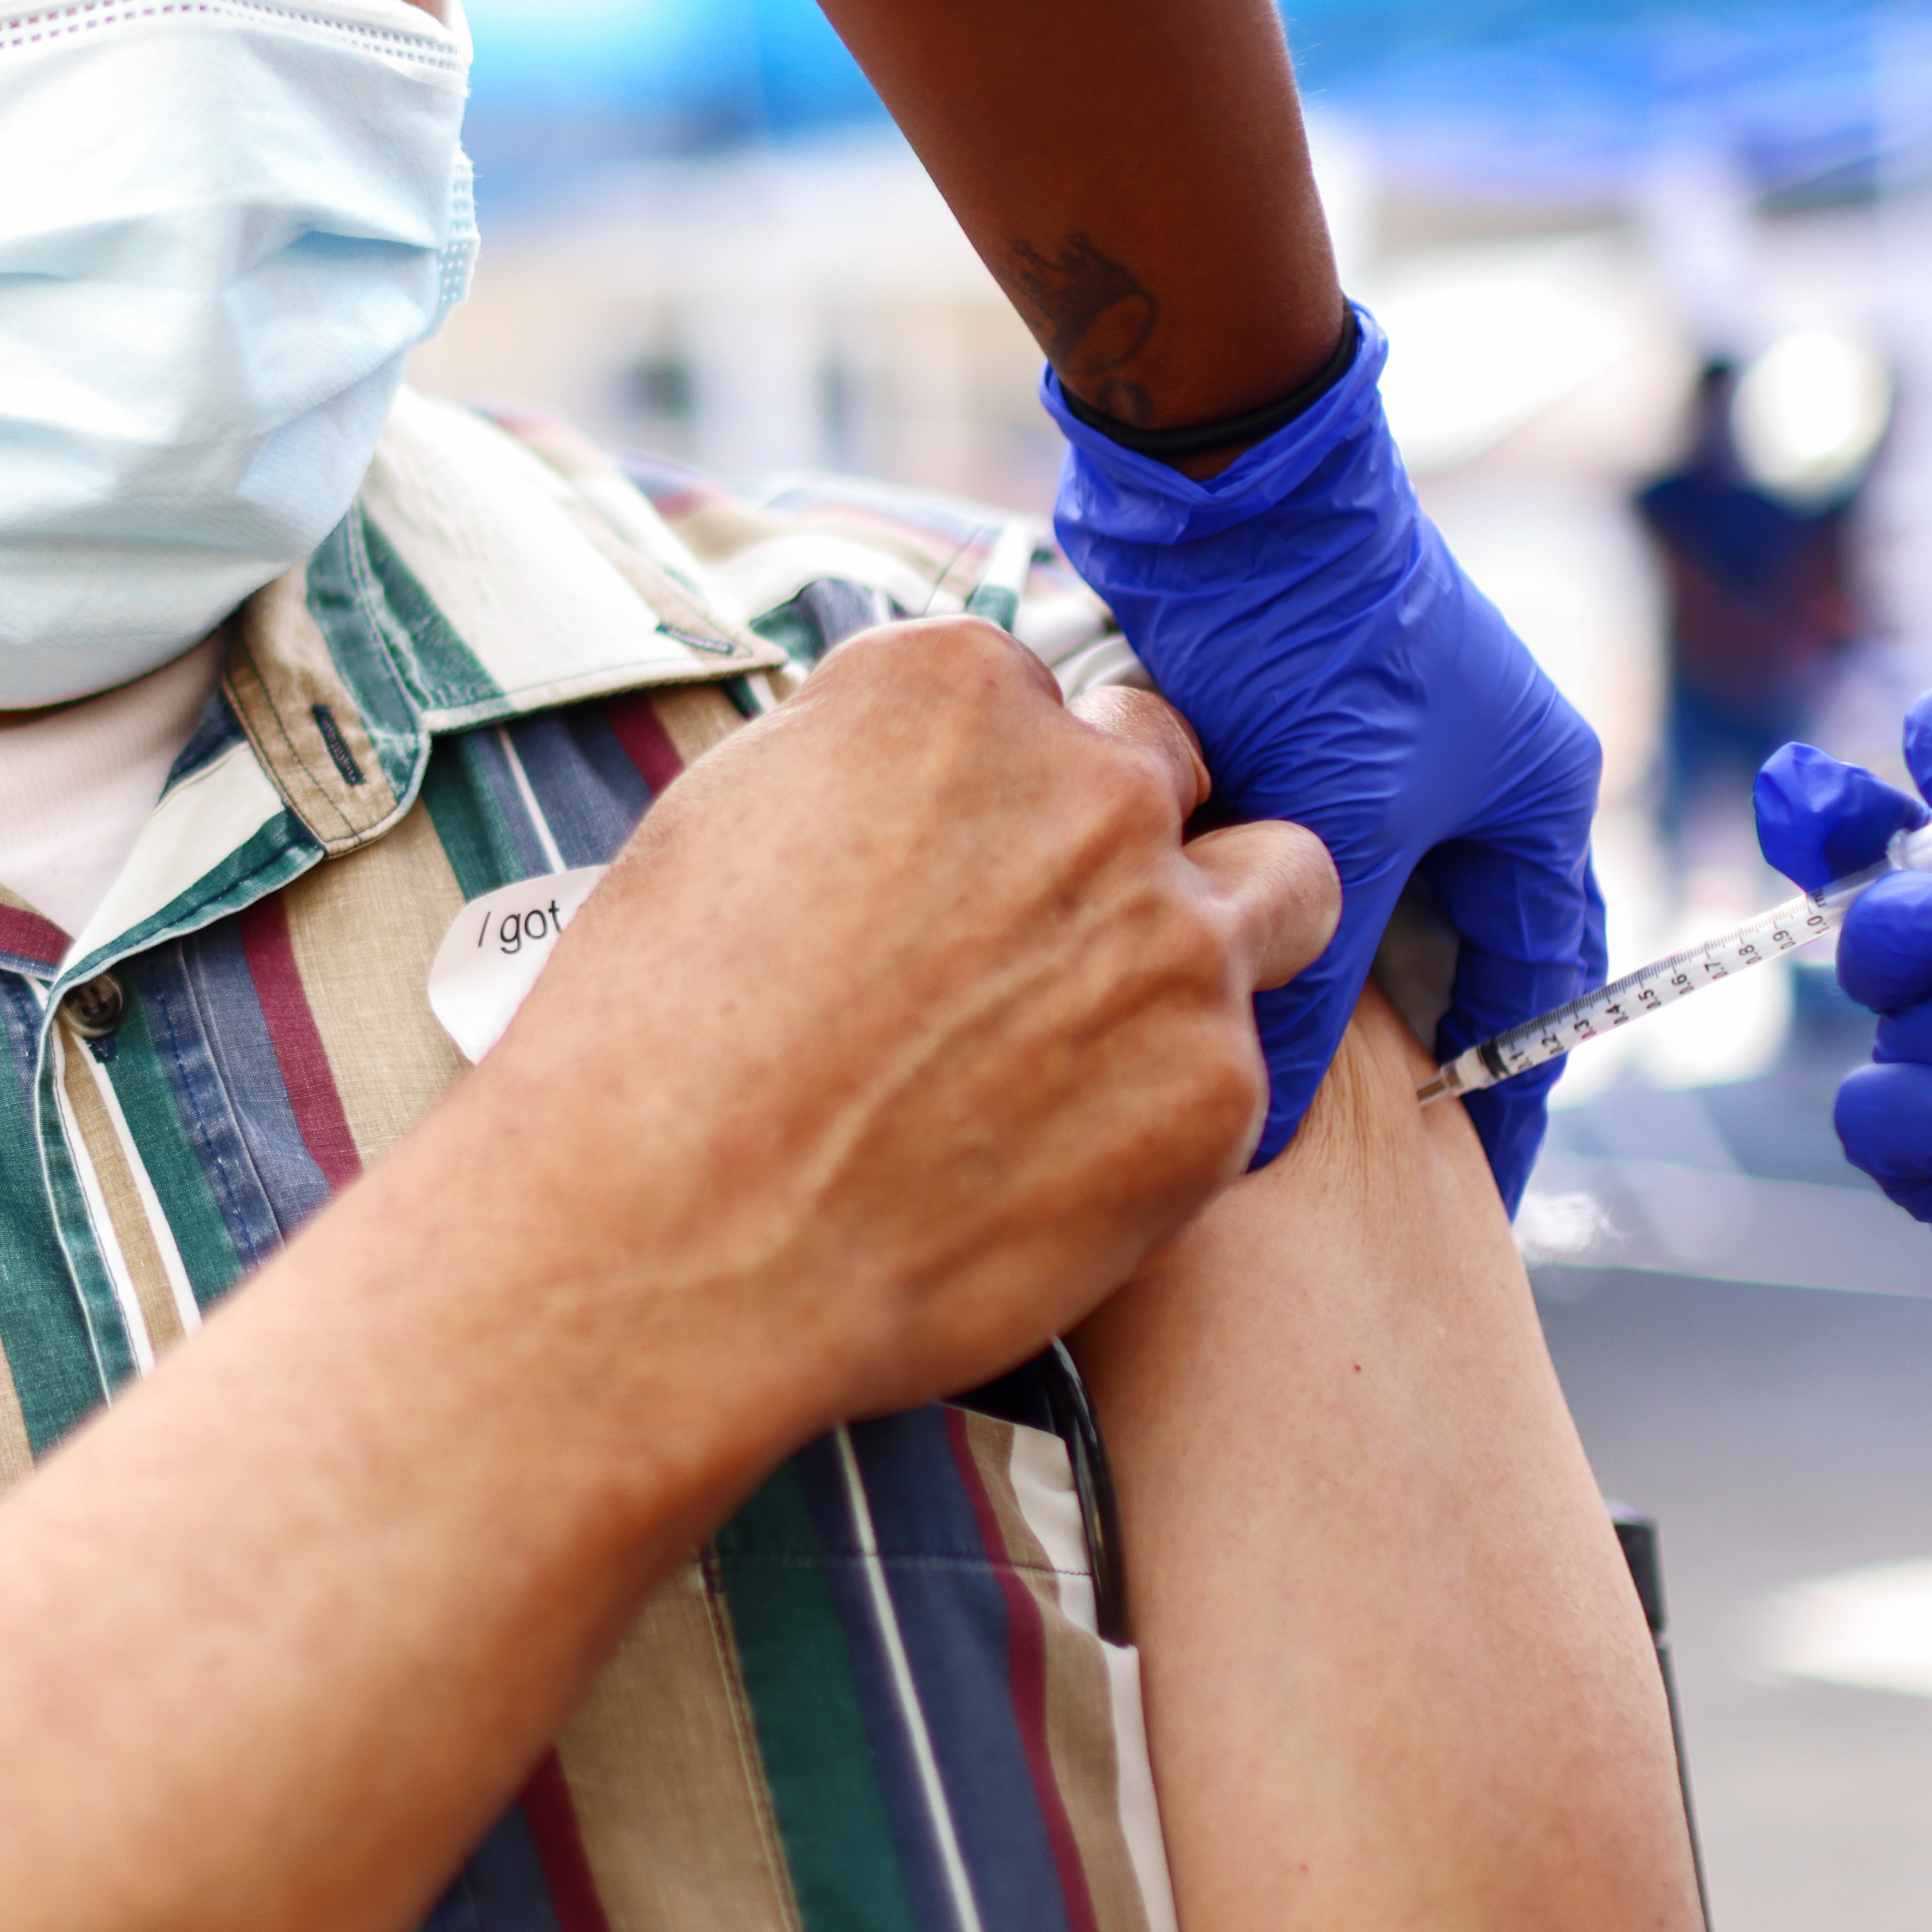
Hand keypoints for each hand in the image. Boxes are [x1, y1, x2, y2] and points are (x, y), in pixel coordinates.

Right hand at [483, 619, 1338, 1440]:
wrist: (671, 1238)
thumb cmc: (655, 1042)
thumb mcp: (724, 822)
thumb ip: (860, 768)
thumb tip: (921, 788)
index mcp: (951, 692)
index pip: (1031, 692)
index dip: (992, 785)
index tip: (958, 853)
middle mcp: (1089, 785)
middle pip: (1162, 766)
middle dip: (1107, 836)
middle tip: (1033, 937)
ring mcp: (1172, 936)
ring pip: (1277, 884)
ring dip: (1214, 928)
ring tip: (1121, 1019)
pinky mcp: (1214, 1089)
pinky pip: (1235, 1063)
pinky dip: (1165, 1101)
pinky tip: (1056, 1157)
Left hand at [1045, 312, 1605, 1197]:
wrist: (1224, 479)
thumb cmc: (1316, 627)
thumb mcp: (1337, 816)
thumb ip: (1312, 971)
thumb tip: (1268, 1114)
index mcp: (1535, 790)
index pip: (1539, 980)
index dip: (1509, 1092)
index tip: (1481, 1194)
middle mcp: (1469, 772)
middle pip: (1444, 951)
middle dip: (1406, 1052)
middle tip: (1358, 1166)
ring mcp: (1378, 751)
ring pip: (1349, 913)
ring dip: (1309, 984)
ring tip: (1262, 1091)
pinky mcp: (1286, 732)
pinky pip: (1280, 864)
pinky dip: (1246, 923)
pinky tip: (1194, 990)